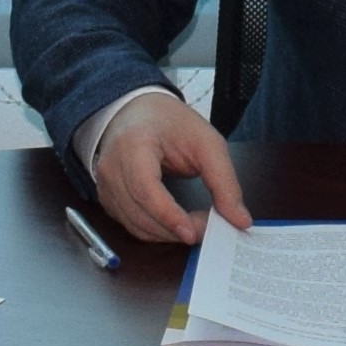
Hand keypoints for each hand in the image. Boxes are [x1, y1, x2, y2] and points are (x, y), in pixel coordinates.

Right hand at [90, 91, 247, 247]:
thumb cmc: (170, 123)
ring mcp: (105, 185)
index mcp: (133, 145)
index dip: (168, 216)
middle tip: (208, 228)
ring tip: (197, 226)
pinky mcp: (107, 199)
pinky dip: (156, 231)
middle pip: (140, 213)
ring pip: (135, 226)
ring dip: (168, 234)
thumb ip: (224, 181)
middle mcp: (111, 168)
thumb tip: (240, 220)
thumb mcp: (207, 142)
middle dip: (176, 229)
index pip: (145, 189)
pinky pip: (131, 226)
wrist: (138, 111)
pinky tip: (177, 224)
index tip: (195, 232)